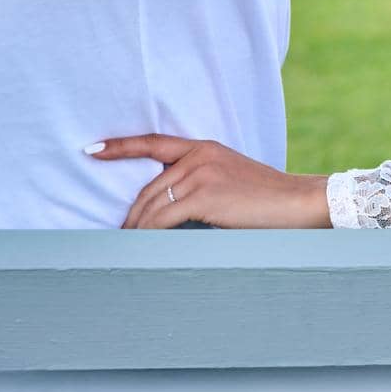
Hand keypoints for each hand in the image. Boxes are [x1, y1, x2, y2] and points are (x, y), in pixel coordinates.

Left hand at [88, 135, 332, 228]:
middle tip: (119, 237)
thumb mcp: (231, 180)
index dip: (120, 146)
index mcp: (204, 147)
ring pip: (151, 206)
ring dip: (137, 230)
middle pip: (148, 188)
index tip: (91, 150)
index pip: (153, 143)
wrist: (298, 201)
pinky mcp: (204, 195)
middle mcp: (199, 155)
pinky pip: (162, 219)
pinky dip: (148, 236)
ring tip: (128, 248)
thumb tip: (169, 207)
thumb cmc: (268, 199)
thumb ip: (201, 182)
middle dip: (131, 216)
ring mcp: (201, 173)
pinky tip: (143, 248)